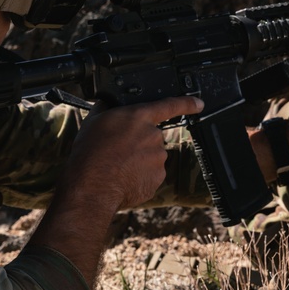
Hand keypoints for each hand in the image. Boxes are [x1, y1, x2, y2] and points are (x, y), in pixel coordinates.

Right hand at [28, 95, 203, 286]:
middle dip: (139, 143)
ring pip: (152, 156)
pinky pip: (151, 174)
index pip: (169, 105)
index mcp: (138, 117)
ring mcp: (158, 157)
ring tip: (118, 167)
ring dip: (139, 160)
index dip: (187, 103)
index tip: (198, 103)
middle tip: (118, 152)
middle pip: (152, 136)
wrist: (92, 185)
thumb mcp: (94, 121)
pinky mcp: (158, 177)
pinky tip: (124, 178)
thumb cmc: (90, 153)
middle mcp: (153, 135)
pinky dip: (140, 176)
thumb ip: (108, 109)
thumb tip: (110, 103)